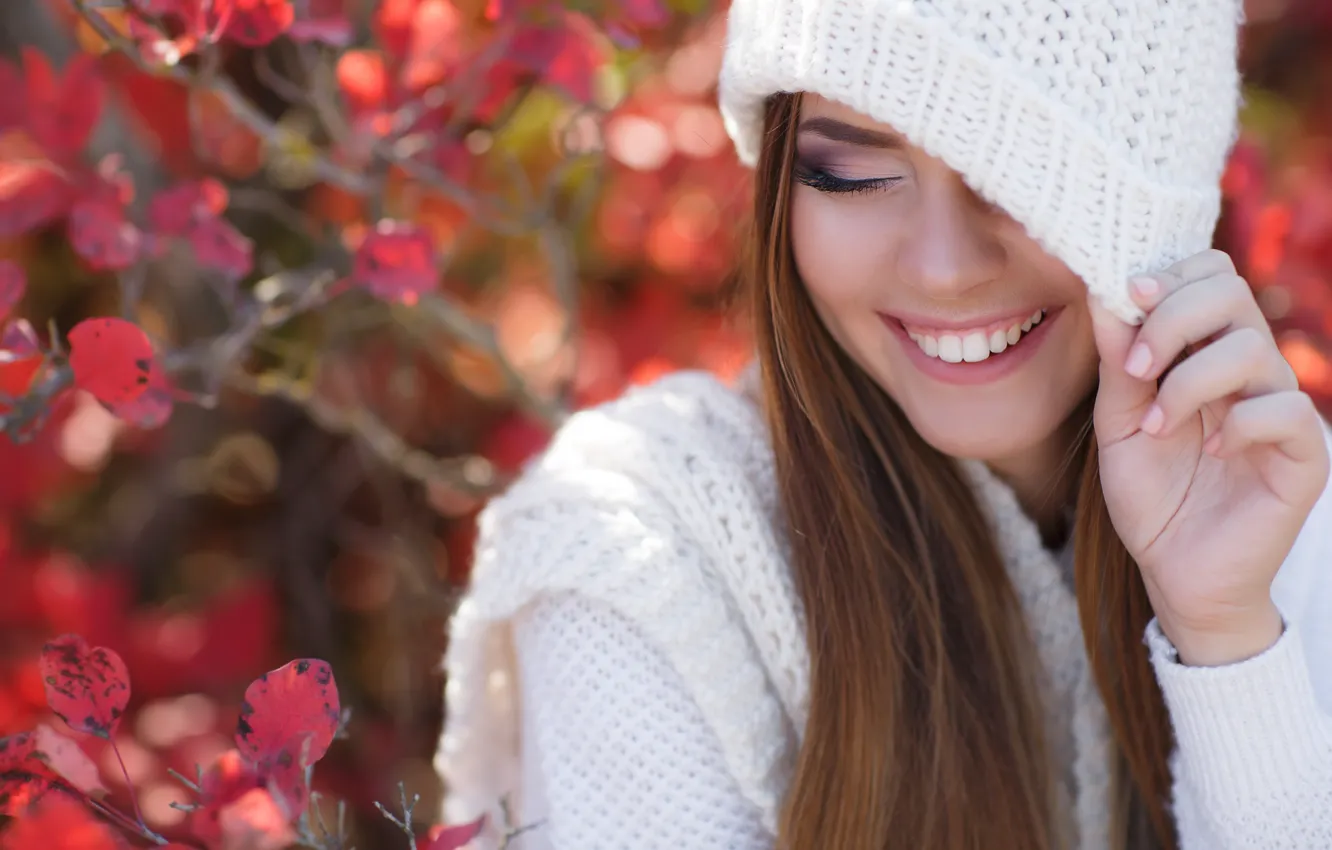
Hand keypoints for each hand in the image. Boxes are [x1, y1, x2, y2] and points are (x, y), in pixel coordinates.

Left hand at [1087, 249, 1329, 665]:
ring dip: (1189, 382)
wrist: (1175, 573)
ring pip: (1252, 348)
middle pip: (1232, 292)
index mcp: (1206, 353)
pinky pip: (1283, 409)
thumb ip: (1119, 363)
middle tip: (1137, 367)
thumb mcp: (1117, 424)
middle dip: (1173, 318)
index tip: (1127, 297)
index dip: (1171, 275)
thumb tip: (1106, 292)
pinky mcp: (1304, 453)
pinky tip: (1209, 452)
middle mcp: (1249, 372)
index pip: (1212, 275)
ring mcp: (1280, 409)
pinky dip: (1236, 423)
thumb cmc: (1150, 497)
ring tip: (1157, 426)